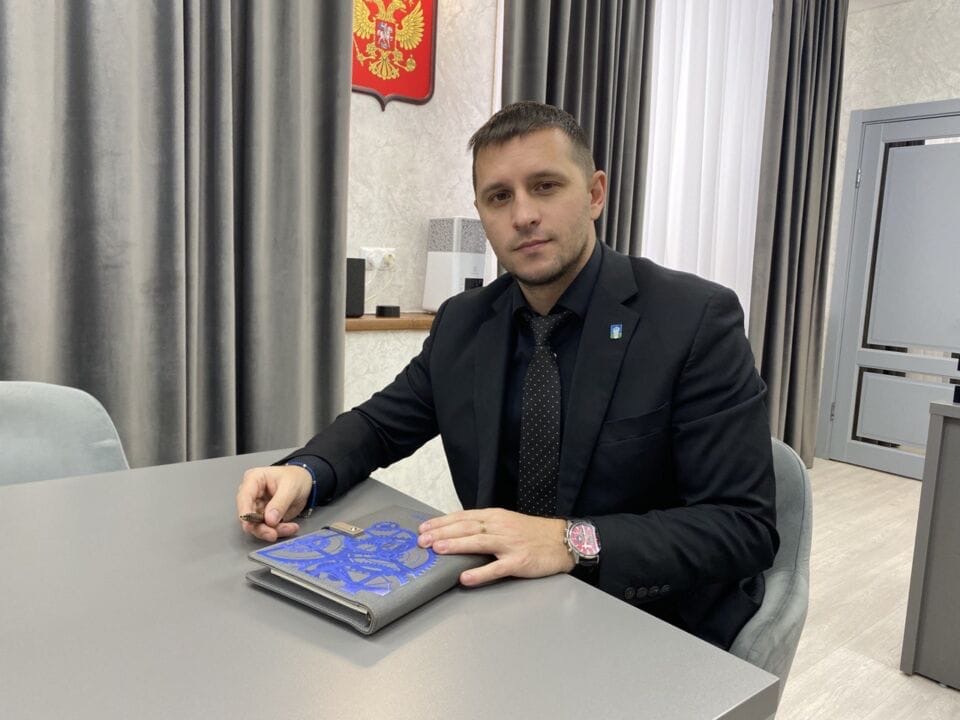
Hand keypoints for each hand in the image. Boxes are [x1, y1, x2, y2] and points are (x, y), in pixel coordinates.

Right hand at [236, 465, 313, 541]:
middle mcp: (252, 494)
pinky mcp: (264, 517)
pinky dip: (278, 530)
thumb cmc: (295, 478)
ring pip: (257, 525)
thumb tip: (269, 520)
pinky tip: (290, 527)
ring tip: (290, 528)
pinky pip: (267, 528)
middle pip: (248, 516)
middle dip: (262, 527)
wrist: (305, 483)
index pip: (244, 497)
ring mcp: (257, 507)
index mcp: (254, 479)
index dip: (245, 512)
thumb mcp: (291, 487)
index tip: (249, 525)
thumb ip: (280, 503)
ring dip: (273, 530)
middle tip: (273, 534)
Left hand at [417, 509, 573, 585]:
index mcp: (496, 517)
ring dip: (456, 545)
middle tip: (422, 540)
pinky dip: (480, 572)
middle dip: (442, 533)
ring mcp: (510, 544)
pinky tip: (465, 578)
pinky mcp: (519, 561)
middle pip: (466, 527)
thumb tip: (458, 533)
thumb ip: (485, 527)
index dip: (442, 522)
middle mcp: (500, 527)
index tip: (424, 528)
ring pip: (478, 542)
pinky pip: (496, 567)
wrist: (563, 540)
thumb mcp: (507, 523)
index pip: (463, 517)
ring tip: (438, 550)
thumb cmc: (534, 533)